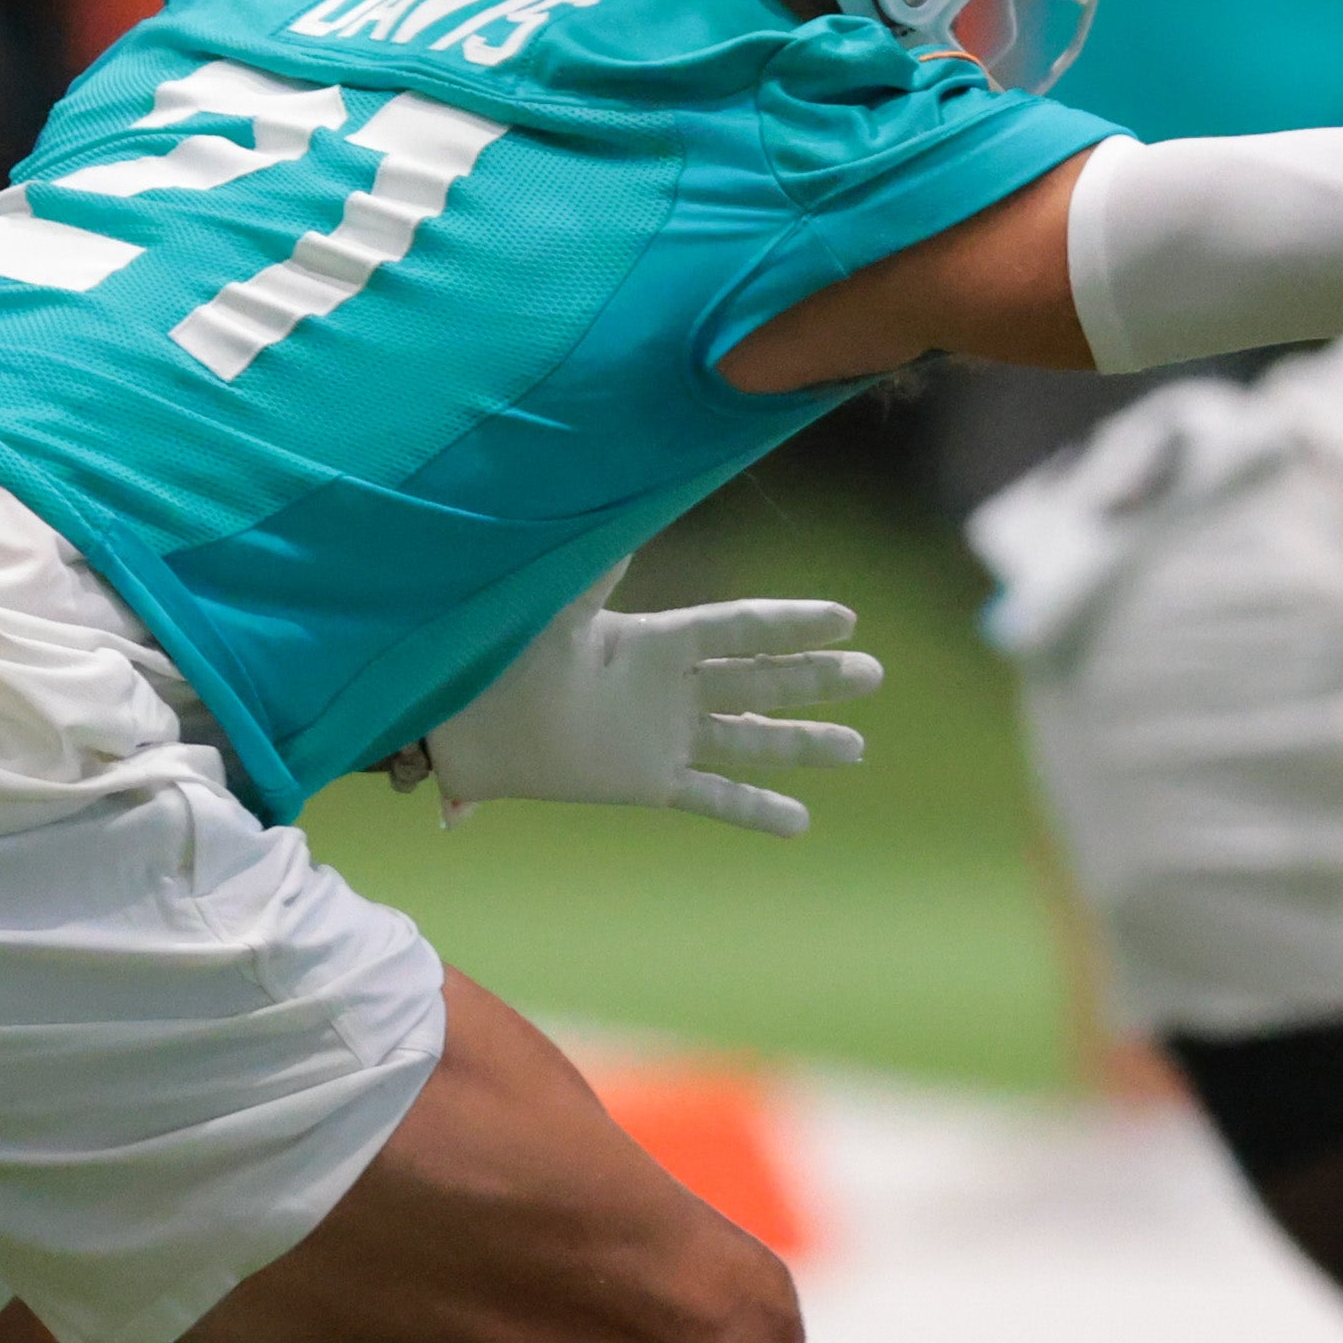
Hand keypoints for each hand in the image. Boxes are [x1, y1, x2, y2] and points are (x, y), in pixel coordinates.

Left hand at [407, 582, 879, 833]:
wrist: (468, 724)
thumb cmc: (503, 655)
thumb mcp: (552, 608)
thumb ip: (591, 570)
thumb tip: (617, 519)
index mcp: (655, 641)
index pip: (739, 629)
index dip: (791, 624)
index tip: (846, 619)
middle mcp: (671, 688)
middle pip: (761, 682)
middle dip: (816, 679)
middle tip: (873, 676)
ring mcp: (665, 737)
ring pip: (751, 740)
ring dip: (804, 744)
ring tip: (858, 749)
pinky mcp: (648, 783)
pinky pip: (714, 798)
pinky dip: (756, 811)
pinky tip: (800, 822)